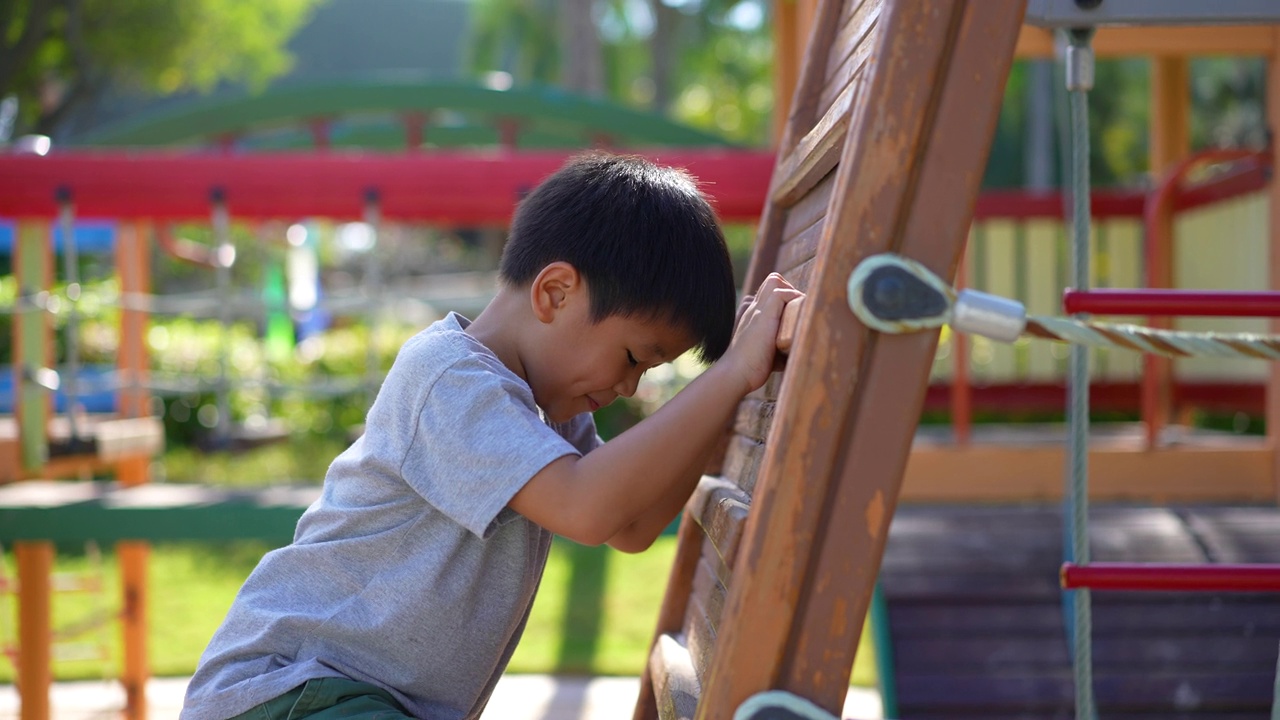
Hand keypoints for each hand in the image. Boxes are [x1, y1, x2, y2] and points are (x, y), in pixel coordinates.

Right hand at [722, 273, 803, 394]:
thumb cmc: (751, 369)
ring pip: (775, 280)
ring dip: (792, 293)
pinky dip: (795, 300)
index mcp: (751, 315)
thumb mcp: (767, 354)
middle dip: (790, 290)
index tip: (793, 314)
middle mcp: (753, 308)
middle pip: (772, 281)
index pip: (767, 293)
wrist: (734, 373)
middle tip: (799, 310)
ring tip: (799, 312)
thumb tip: (794, 352)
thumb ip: (779, 348)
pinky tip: (798, 316)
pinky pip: (781, 293)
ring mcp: (756, 309)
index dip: (784, 298)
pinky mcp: (763, 315)